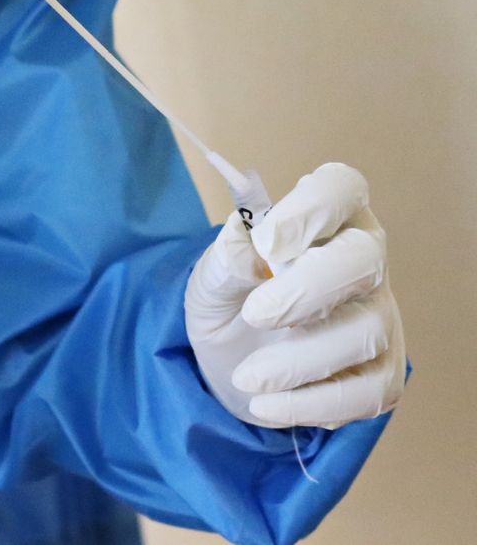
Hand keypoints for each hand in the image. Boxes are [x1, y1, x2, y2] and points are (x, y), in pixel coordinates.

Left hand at [185, 163, 405, 428]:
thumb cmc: (230, 297)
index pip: (341, 188)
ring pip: (365, 331)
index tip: (269, 241)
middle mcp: (362, 259)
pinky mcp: (381, 372)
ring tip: (247, 378)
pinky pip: (368, 392)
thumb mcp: (210, 276)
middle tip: (255, 316)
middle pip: (363, 258)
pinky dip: (314, 404)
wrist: (230, 360)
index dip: (313, 208)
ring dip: (298, 360)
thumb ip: (226, 257)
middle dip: (307, 289)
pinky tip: (267, 405)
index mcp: (324, 217)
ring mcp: (378, 316)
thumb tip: (246, 241)